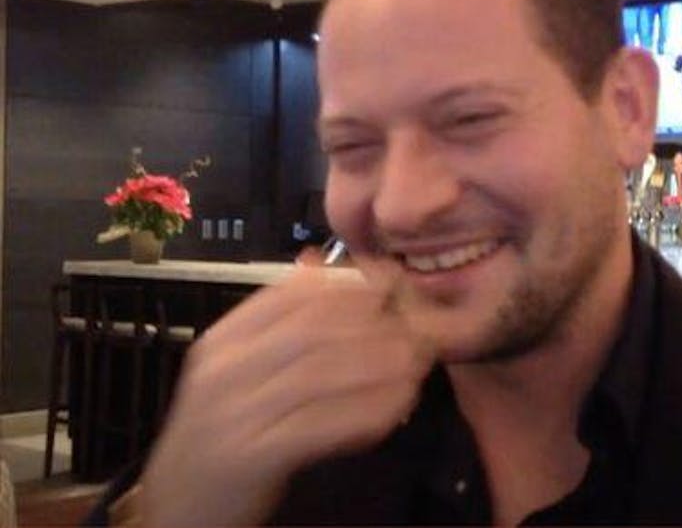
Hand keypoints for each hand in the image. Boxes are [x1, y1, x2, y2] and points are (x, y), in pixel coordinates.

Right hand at [138, 267, 433, 525]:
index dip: (351, 285)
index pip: (293, 294)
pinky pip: (321, 426)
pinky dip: (364, 413)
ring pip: (321, 375)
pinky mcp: (252, 457)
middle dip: (374, 327)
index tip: (396, 286)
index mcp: (224, 339)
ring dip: (378, 369)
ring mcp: (235, 413)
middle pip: (312, 329)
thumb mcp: (238, 369)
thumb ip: (277, 320)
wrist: (177, 504)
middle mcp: (225, 369)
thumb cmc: (220, 431)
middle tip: (419, 331)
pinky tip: (395, 409)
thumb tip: (318, 263)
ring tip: (416, 367)